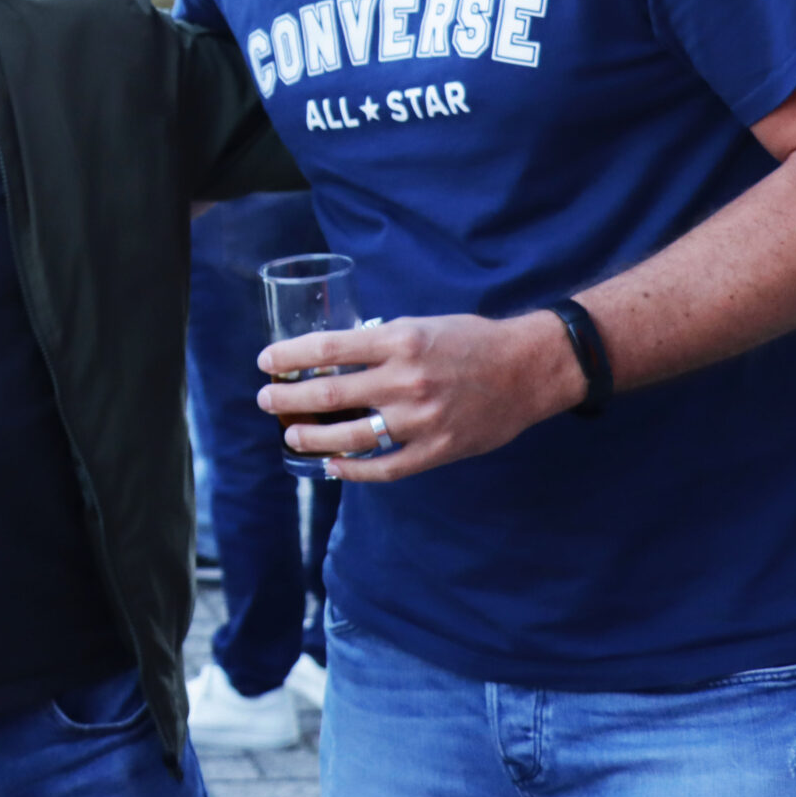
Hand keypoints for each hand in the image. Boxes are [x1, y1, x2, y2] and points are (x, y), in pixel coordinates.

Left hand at [257, 311, 583, 480]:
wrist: (529, 368)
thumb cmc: (471, 341)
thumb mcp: (420, 325)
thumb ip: (380, 342)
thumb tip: (333, 356)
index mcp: (399, 341)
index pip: (327, 348)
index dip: (289, 356)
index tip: (266, 362)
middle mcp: (406, 380)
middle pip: (329, 393)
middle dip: (289, 399)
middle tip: (266, 401)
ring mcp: (422, 419)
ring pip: (351, 436)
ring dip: (313, 438)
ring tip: (291, 436)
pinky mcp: (439, 449)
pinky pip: (386, 467)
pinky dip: (353, 470)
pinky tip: (332, 466)